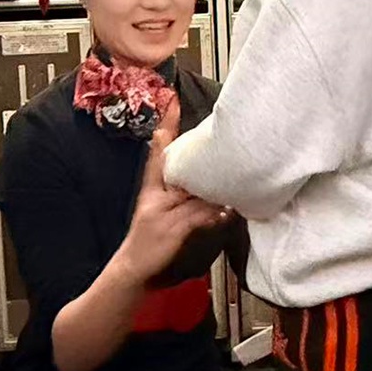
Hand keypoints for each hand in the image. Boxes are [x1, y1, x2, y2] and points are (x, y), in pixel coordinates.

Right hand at [116, 96, 229, 283]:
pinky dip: (214, 214)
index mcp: (152, 188)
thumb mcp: (158, 210)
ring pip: (194, 190)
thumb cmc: (150, 240)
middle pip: (179, 165)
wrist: (132, 269)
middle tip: (218, 129)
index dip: (166, 126)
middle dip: (196, 149)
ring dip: (215, 183)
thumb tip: (205, 179)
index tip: (173, 101)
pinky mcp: (173, 230)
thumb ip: (180, 193)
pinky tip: (229, 210)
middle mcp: (158, 196)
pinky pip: (198, 217)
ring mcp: (164, 213)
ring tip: (238, 172)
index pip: (158, 151)